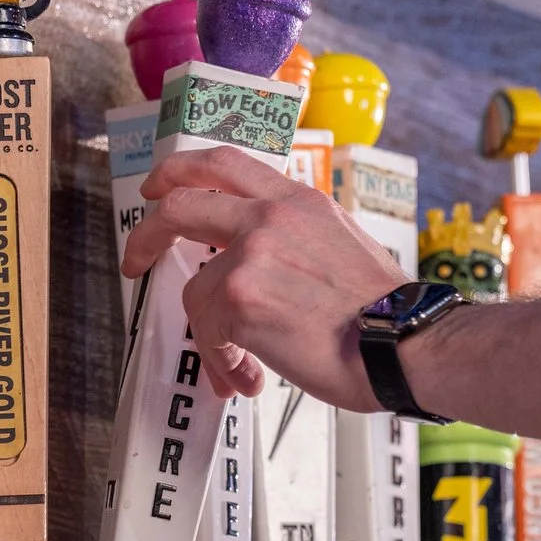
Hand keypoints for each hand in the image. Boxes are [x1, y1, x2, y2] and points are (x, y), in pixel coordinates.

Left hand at [119, 146, 409, 408]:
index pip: (225, 162)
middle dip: (146, 234)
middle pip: (181, 204)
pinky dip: (222, 362)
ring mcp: (252, 254)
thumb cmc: (384, 313)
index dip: (180, 171)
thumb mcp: (341, 244)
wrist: (405, 344)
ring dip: (211, 337)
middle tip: (136, 259)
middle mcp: (270, 217)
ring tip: (238, 368)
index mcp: (297, 200)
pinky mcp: (240, 298)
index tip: (159, 188)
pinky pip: (208, 332)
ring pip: (196, 290)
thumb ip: (296, 238)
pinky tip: (249, 378)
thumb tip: (260, 266)